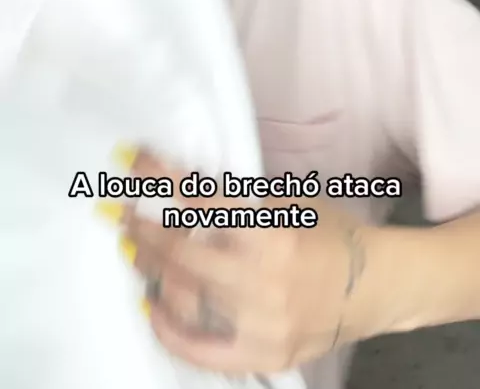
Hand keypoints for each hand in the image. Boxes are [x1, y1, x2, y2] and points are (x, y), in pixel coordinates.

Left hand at [110, 149, 380, 374]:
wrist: (378, 286)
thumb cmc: (335, 235)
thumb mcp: (291, 204)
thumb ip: (242, 203)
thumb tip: (187, 191)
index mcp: (272, 234)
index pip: (203, 202)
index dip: (164, 180)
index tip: (137, 164)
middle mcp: (263, 280)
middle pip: (182, 253)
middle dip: (145, 229)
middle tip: (123, 214)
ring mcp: (262, 324)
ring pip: (186, 298)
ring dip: (153, 271)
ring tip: (135, 251)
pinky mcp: (264, 354)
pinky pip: (204, 351)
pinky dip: (173, 331)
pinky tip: (152, 309)